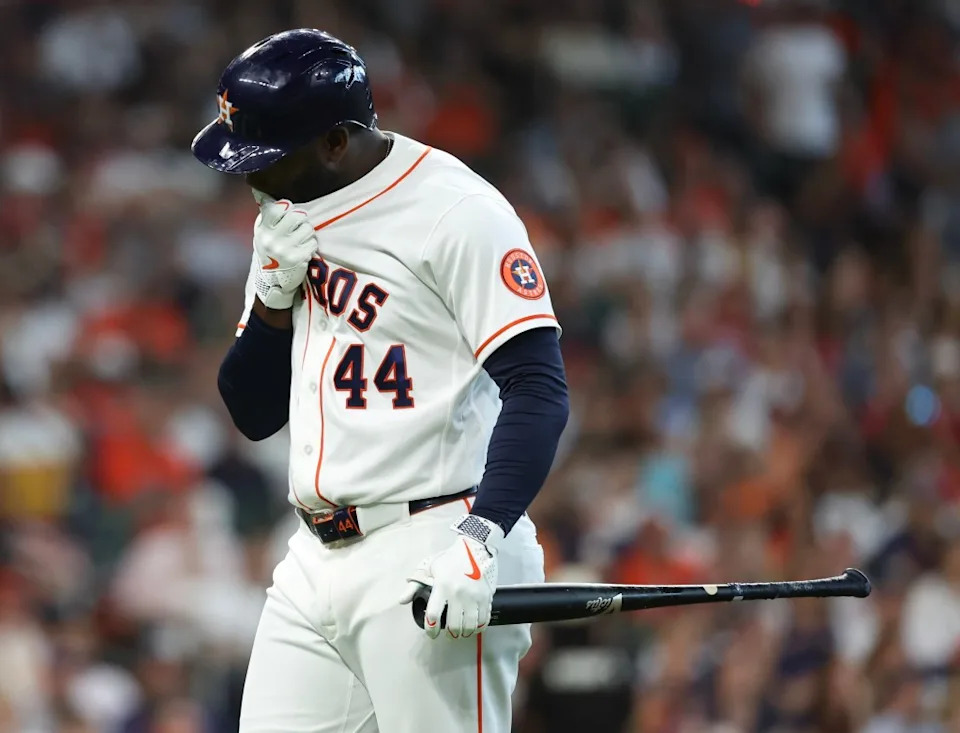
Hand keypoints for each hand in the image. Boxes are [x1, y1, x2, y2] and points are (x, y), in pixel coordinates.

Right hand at [251, 189, 316, 309]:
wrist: (272, 280)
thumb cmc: (270, 249)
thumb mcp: (262, 230)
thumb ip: (265, 211)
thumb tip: (258, 188)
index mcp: (263, 228)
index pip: (279, 207)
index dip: (287, 210)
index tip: (286, 216)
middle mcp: (272, 238)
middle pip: (298, 216)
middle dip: (301, 221)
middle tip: (296, 230)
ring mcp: (285, 249)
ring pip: (308, 229)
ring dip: (308, 234)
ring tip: (299, 242)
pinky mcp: (298, 259)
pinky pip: (313, 243)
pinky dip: (311, 246)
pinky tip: (303, 251)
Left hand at [399, 514, 503, 638]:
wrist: (475, 548)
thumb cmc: (450, 559)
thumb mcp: (430, 567)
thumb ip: (415, 585)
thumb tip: (402, 600)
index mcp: (442, 586)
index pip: (433, 615)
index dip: (431, 629)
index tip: (432, 633)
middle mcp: (458, 593)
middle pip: (453, 625)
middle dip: (449, 634)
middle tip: (448, 634)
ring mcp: (473, 596)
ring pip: (469, 625)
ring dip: (464, 633)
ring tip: (461, 632)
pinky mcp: (486, 596)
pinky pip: (483, 619)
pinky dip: (478, 627)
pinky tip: (474, 627)